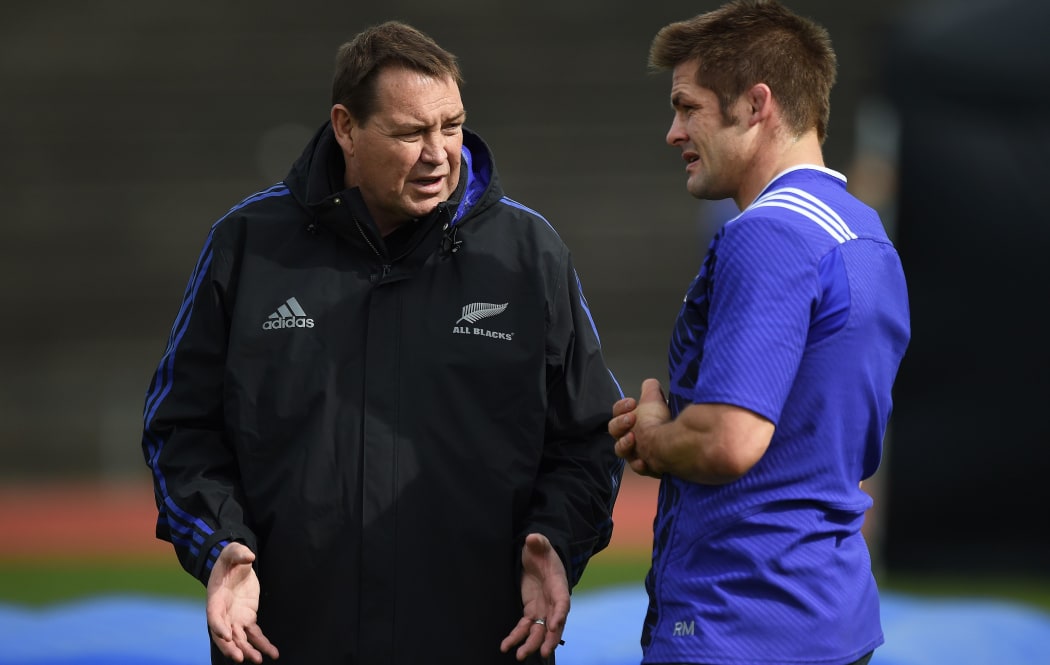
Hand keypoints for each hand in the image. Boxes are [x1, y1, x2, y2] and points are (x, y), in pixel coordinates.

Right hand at [206, 542, 278, 662]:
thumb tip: (249, 556)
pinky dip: (263, 645)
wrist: (236, 567)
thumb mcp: (232, 552)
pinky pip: (255, 635)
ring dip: (247, 650)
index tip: (225, 635)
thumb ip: (238, 553)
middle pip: (224, 634)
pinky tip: (273, 654)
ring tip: (258, 659)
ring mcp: (235, 619)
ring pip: (240, 639)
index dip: (218, 626)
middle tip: (239, 658)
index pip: (214, 616)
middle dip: (231, 647)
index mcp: (216, 598)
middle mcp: (223, 613)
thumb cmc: (230, 560)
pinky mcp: (248, 619)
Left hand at [500, 533, 569, 660]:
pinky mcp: (531, 611)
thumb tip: (533, 539)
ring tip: (520, 656)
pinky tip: (506, 646)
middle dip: (549, 639)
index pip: (562, 601)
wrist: (537, 557)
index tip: (554, 625)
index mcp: (558, 584)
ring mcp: (543, 608)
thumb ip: (538, 542)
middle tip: (542, 652)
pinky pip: (525, 628)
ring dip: (531, 644)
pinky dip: (517, 637)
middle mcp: (553, 600)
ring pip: (540, 631)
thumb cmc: (540, 550)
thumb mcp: (539, 544)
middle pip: (554, 623)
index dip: (559, 614)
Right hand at [613, 379, 669, 476]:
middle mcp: (629, 437)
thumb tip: (650, 383)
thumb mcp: (655, 400)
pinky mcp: (645, 467)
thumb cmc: (662, 420)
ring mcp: (635, 453)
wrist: (676, 441)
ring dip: (624, 444)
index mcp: (629, 421)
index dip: (621, 407)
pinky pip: (637, 468)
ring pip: (620, 450)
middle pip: (613, 430)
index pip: (616, 412)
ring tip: (632, 438)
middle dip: (620, 423)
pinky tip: (644, 460)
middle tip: (632, 419)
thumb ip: (650, 390)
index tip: (633, 403)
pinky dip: (639, 464)